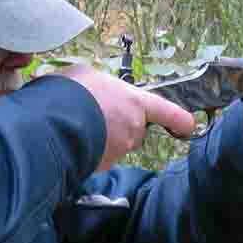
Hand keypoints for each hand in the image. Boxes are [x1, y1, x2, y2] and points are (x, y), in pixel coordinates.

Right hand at [59, 65, 195, 170]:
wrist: (54, 124)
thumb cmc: (74, 93)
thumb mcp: (87, 75)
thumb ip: (100, 86)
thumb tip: (94, 92)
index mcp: (135, 103)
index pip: (165, 111)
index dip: (178, 118)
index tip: (188, 124)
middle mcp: (132, 130)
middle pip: (131, 129)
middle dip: (117, 124)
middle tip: (92, 112)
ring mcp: (117, 151)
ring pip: (112, 144)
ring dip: (99, 136)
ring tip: (74, 123)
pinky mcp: (100, 167)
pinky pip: (96, 156)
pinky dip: (86, 149)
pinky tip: (69, 138)